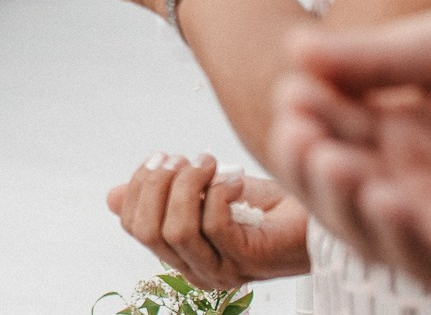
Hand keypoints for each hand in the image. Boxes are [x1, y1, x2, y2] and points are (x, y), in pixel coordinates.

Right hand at [108, 154, 312, 290]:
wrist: (320, 212)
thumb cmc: (266, 206)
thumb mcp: (204, 193)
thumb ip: (162, 197)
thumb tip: (110, 197)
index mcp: (181, 257)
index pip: (133, 227)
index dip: (138, 187)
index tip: (161, 158)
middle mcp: (198, 272)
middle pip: (147, 230)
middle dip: (156, 184)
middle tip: (182, 159)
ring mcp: (224, 271)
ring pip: (176, 229)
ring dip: (187, 184)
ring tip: (209, 162)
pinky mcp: (249, 260)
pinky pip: (213, 223)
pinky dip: (218, 190)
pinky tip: (234, 176)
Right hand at [270, 4, 430, 293]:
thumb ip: (383, 57)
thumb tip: (294, 47)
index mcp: (394, 128)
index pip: (328, 128)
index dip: (303, 115)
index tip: (293, 90)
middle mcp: (409, 182)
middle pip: (334, 186)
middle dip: (306, 163)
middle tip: (298, 133)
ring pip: (370, 233)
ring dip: (340, 202)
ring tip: (332, 164)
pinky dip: (400, 238)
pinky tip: (384, 200)